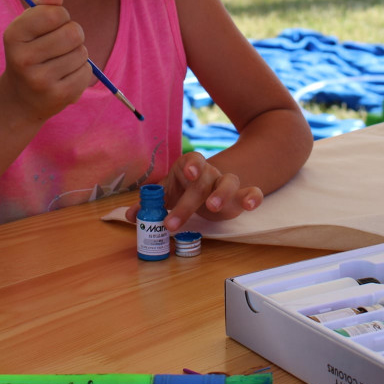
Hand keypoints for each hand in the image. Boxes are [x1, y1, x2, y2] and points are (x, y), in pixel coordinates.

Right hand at [0, 0, 91, 121]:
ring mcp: (40, 80)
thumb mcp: (29, 27)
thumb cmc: (30, 52)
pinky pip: (86, 72)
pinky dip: (82, 71)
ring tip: (62, 62)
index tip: (55, 23)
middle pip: (73, 33)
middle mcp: (23, 59)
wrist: (20, 99)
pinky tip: (66, 77)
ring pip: (82, 53)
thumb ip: (43, 6)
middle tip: (64, 43)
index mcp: (13, 35)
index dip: (61, 15)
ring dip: (78, 54)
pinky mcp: (59, 96)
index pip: (54, 13)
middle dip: (74, 34)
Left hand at [125, 152, 263, 230]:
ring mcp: (226, 182)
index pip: (192, 160)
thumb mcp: (167, 194)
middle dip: (187, 203)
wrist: (208, 187)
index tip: (188, 172)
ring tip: (213, 207)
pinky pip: (251, 192)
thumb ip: (151, 203)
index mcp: (190, 166)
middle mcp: (209, 172)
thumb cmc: (185, 190)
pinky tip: (250, 206)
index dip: (192, 165)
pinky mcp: (239, 196)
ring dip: (222, 193)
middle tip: (173, 223)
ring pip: (229, 182)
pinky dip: (252, 197)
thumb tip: (130, 216)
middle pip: (203, 181)